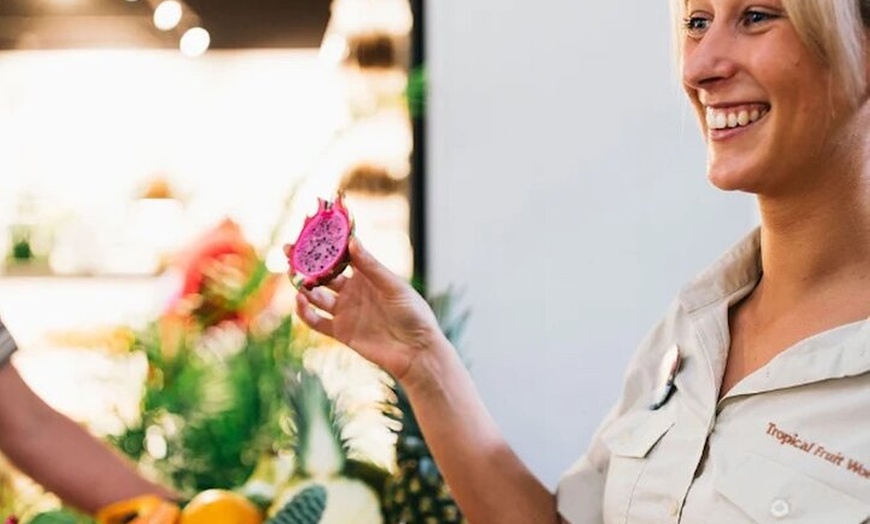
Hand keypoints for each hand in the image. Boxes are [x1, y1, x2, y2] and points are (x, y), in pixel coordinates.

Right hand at [288, 238, 443, 380]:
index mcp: (367, 275)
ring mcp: (345, 311)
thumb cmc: (413, 313)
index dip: (325, 245)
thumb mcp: (393, 286)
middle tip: (288, 251)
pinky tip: (299, 301)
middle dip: (305, 263)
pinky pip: (316, 321)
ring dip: (303, 287)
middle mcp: (353, 291)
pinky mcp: (341, 332)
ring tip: (294, 277)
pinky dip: (305, 312)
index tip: (308, 231)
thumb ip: (370, 266)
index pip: (341, 256)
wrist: (416, 350)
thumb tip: (351, 242)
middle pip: (323, 274)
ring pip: (316, 296)